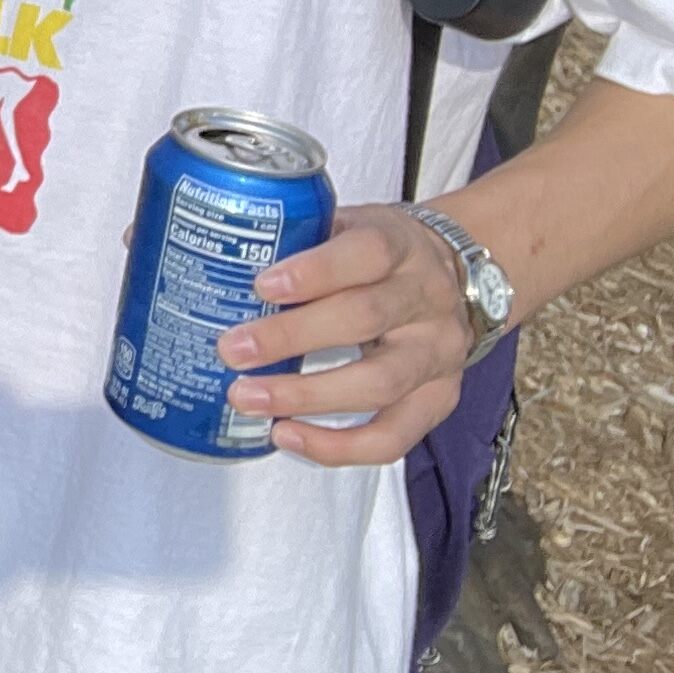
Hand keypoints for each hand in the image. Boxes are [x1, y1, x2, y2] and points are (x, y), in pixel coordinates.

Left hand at [225, 202, 477, 464]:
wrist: (458, 275)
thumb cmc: (378, 255)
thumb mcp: (348, 227)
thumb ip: (299, 240)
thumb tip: (214, 263)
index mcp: (400, 244)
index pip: (366, 253)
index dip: (314, 271)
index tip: (261, 284)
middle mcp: (427, 298)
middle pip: (365, 318)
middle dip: (291, 337)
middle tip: (232, 350)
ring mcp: (438, 353)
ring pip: (380, 382)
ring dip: (307, 396)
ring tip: (248, 398)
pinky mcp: (440, 399)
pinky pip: (394, 435)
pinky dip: (340, 445)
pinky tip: (289, 435)